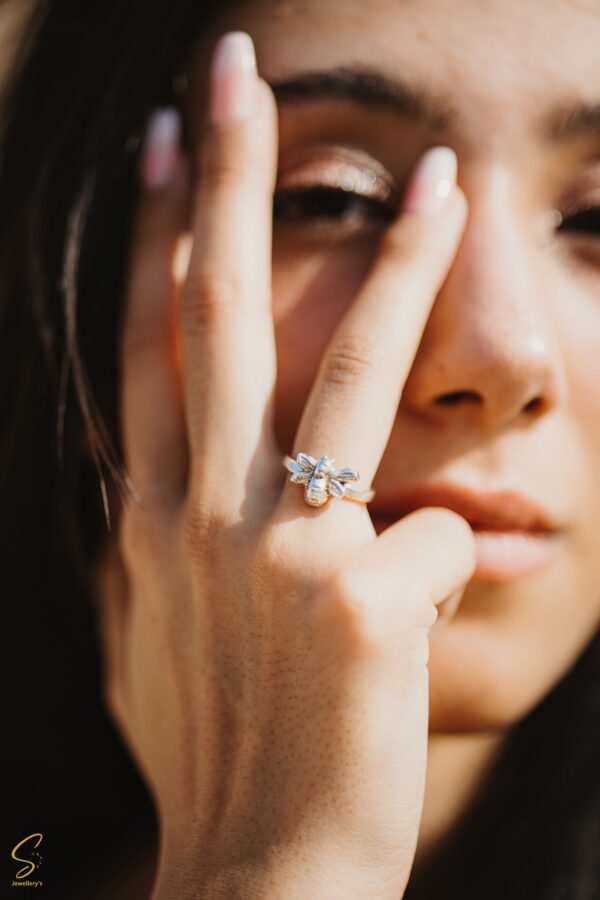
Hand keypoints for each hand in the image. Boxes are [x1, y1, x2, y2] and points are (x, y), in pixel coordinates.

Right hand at [95, 31, 475, 899]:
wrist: (254, 876)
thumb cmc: (216, 757)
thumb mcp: (157, 644)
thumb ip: (170, 558)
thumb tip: (193, 505)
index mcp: (155, 520)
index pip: (149, 345)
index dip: (153, 237)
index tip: (165, 149)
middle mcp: (206, 515)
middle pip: (216, 315)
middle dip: (225, 184)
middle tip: (230, 77)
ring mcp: (284, 550)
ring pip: (349, 372)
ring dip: (400, 268)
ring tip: (445, 184)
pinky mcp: (365, 599)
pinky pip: (440, 545)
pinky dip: (452, 571)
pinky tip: (450, 607)